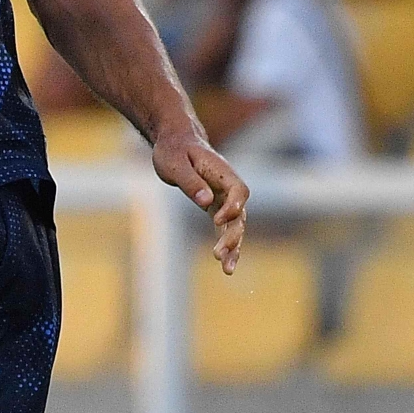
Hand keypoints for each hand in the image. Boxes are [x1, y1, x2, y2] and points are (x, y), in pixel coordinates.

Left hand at [154, 126, 247, 273]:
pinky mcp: (216, 206)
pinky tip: (225, 265)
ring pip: (235, 224)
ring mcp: (224, 197)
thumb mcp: (175, 164)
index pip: (239, 190)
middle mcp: (228, 186)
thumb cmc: (173, 150)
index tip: (218, 220)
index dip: (234, 206)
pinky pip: (225, 227)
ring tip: (227, 269)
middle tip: (219, 254)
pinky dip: (225, 244)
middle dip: (232, 235)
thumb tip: (206, 201)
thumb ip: (190, 181)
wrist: (175, 142)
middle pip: (239, 213)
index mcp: (222, 172)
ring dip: (232, 246)